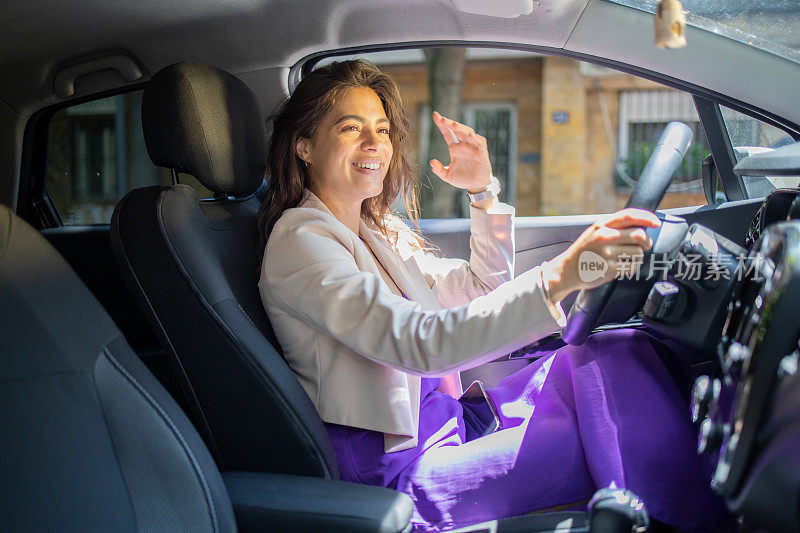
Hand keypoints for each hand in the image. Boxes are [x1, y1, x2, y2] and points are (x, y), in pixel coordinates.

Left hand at [429, 111, 492, 192]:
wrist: (476, 186)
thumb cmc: (462, 179)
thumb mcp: (447, 176)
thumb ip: (439, 170)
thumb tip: (431, 162)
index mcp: (455, 149)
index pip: (447, 134)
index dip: (442, 125)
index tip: (435, 115)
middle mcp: (464, 145)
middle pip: (457, 130)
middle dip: (450, 124)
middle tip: (442, 119)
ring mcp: (473, 148)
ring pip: (468, 133)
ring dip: (461, 128)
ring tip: (453, 124)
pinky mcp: (482, 152)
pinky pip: (479, 142)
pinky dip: (475, 138)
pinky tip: (469, 134)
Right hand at [541, 208, 660, 303]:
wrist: (567, 270)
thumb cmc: (584, 251)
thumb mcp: (594, 232)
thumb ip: (614, 227)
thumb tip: (642, 225)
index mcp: (601, 226)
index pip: (629, 216)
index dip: (646, 218)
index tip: (656, 223)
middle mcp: (604, 238)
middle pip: (639, 235)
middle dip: (646, 242)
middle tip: (644, 245)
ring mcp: (607, 254)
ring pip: (638, 253)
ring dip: (638, 257)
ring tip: (626, 258)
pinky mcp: (609, 269)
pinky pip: (632, 267)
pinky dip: (631, 267)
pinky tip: (621, 266)